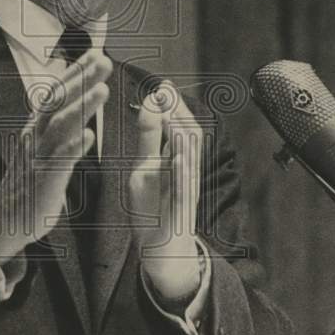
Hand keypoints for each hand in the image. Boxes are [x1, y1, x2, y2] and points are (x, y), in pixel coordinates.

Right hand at [0, 50, 111, 262]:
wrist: (5, 219)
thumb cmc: (30, 180)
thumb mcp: (43, 145)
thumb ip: (59, 121)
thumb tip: (77, 95)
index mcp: (37, 127)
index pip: (57, 92)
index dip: (75, 72)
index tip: (95, 53)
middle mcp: (36, 137)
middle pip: (59, 102)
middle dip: (81, 79)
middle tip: (103, 61)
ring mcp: (39, 158)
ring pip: (61, 127)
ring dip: (82, 107)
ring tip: (102, 89)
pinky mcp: (44, 182)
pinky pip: (59, 162)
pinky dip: (74, 147)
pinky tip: (89, 136)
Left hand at [129, 82, 203, 300]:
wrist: (162, 251)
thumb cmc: (153, 207)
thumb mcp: (144, 168)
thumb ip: (148, 139)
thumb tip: (148, 105)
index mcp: (176, 158)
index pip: (180, 124)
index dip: (173, 104)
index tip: (163, 83)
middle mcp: (185, 171)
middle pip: (190, 136)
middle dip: (179, 113)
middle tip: (166, 92)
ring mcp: (184, 191)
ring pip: (189, 161)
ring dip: (181, 137)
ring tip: (171, 117)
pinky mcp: (179, 212)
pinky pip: (184, 191)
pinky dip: (182, 174)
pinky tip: (179, 160)